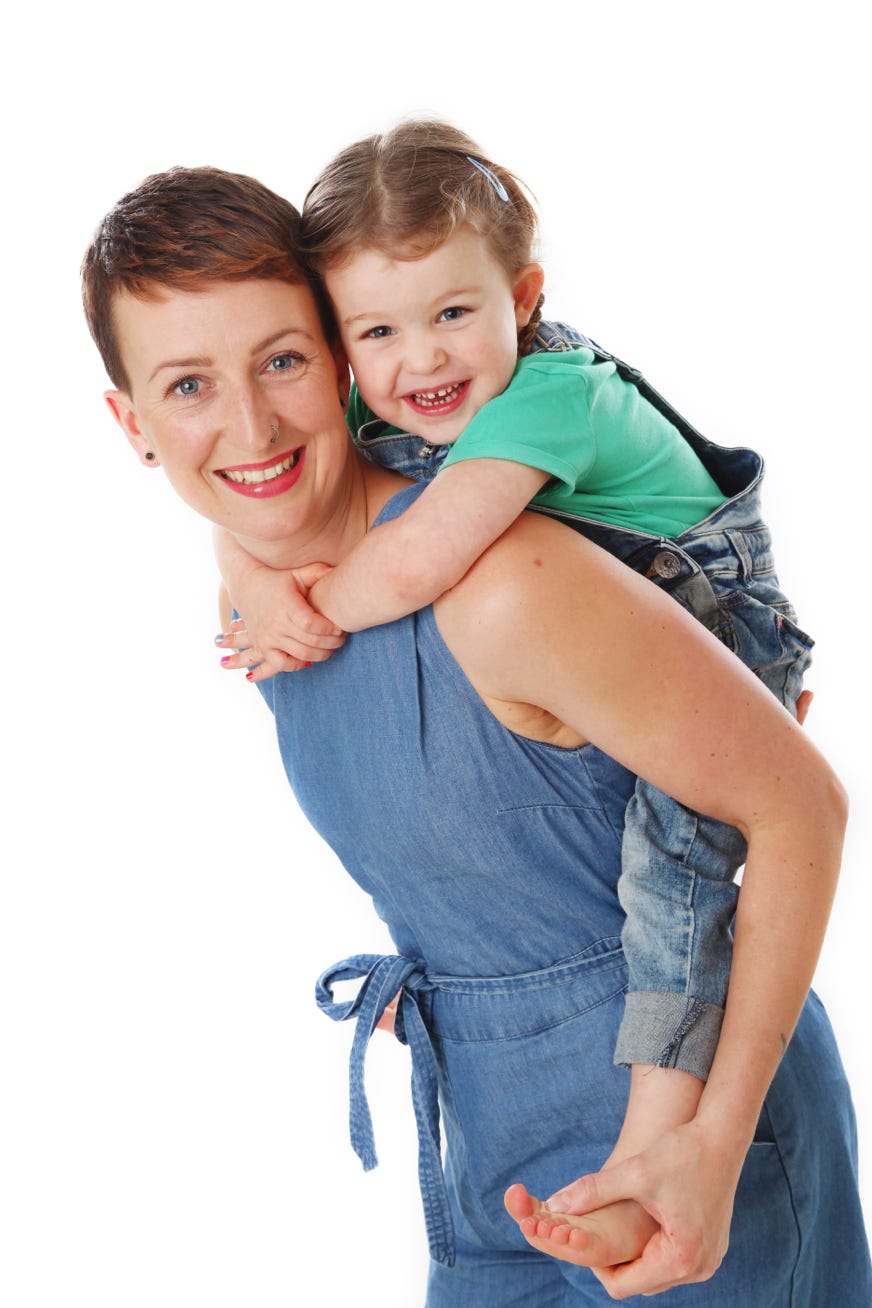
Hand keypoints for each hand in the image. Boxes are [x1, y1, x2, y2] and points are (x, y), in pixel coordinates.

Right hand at [217, 562, 345, 680]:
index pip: (311, 624)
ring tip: (330, 649)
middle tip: (341, 639)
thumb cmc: (277, 580)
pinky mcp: (263, 647)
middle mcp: (276, 624)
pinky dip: (298, 665)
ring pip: (300, 654)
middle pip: (310, 641)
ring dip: (320, 655)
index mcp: (286, 606)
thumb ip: (316, 572)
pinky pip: (283, 665)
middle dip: (331, 643)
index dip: (328, 629)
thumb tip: (335, 570)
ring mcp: (268, 638)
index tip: (339, 627)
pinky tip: (309, 658)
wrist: (246, 587)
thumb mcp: (295, 575)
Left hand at [541, 1120, 739, 1297]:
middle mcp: (699, 1269)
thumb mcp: (634, 1171)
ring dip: (635, 1254)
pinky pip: (674, 1261)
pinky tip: (641, 1219)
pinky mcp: (711, 1248)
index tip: (581, 1236)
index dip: (595, 1265)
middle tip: (595, 1228)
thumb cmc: (682, 1153)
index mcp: (680, 1258)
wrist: (723, 1137)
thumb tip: (553, 1203)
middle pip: (640, 1282)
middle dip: (615, 1260)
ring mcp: (708, 1260)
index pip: (622, 1285)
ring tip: (616, 1223)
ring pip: (657, 1273)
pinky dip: (655, 1248)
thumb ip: (593, 1190)